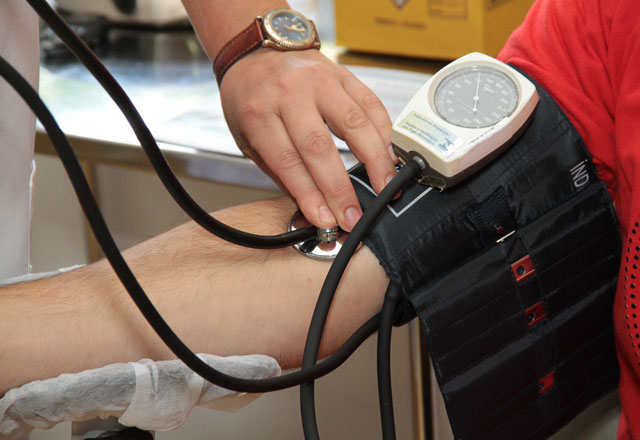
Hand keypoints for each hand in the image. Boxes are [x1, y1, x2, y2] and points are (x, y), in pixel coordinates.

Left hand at [218, 48, 397, 230]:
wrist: (256, 51)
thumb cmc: (250, 97)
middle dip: (341, 188)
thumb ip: (279, 171)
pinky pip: (371, 104)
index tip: (326, 220)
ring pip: (355, 123)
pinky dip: (384, 132)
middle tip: (354, 216)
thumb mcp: (247, 137)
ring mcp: (319, 80)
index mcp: (259, 113)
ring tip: (385, 187)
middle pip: (320, 147)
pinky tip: (388, 155)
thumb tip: (312, 207)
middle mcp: (290, 93)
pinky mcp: (343, 74)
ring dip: (375, 161)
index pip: (288, 162)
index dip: (310, 195)